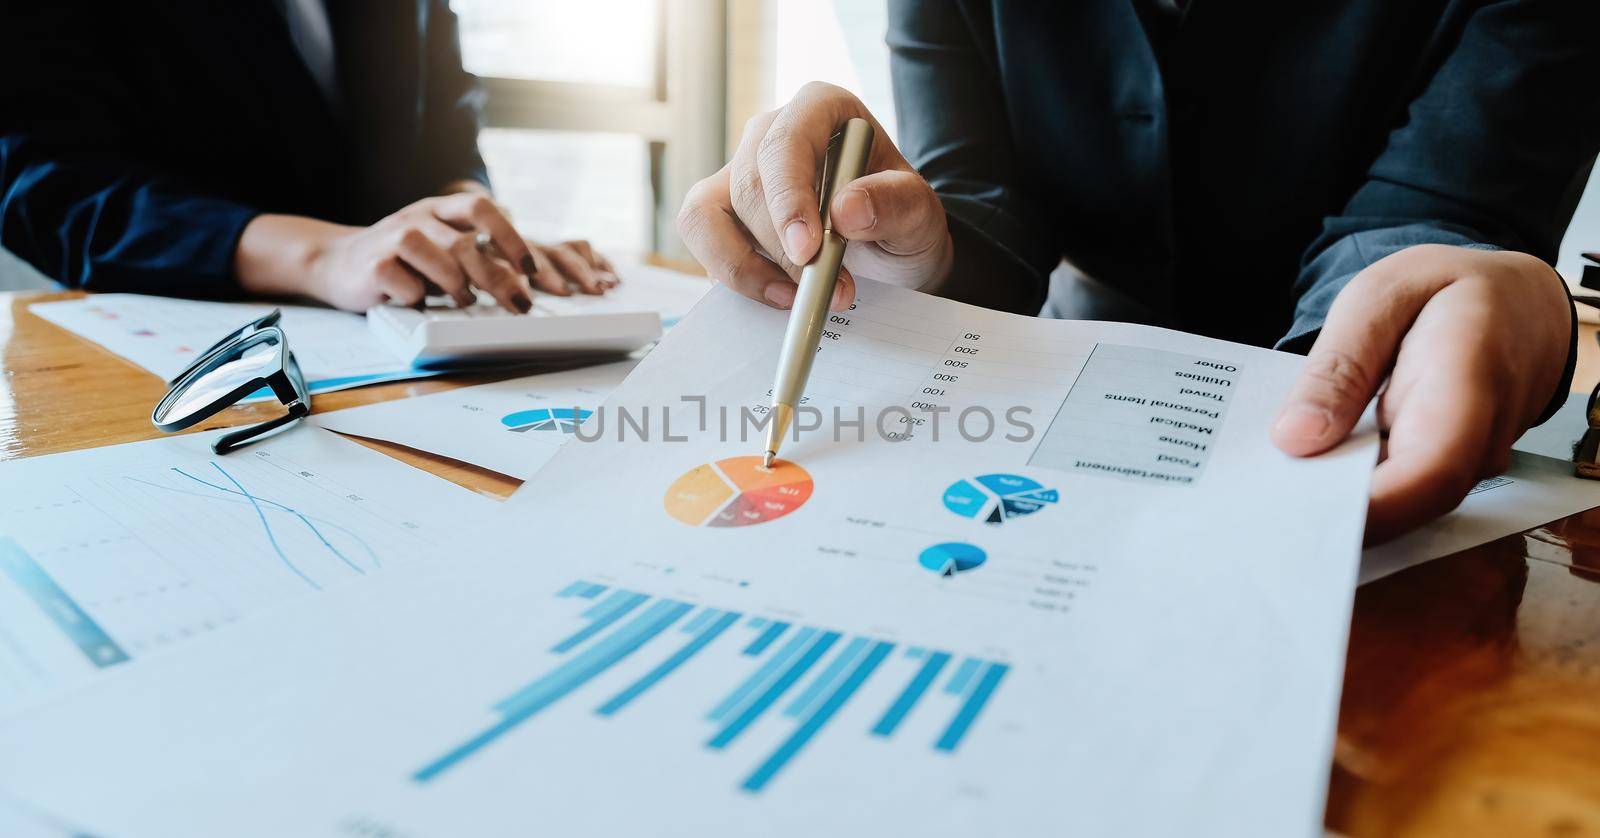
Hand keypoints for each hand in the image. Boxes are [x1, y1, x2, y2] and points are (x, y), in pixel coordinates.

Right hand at [236, 196, 618, 311]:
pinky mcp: (374, 264)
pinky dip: (421, 298)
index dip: (511, 238)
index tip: (532, 269)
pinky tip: (416, 300)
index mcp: (439, 209)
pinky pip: (410, 285)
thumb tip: (521, 280)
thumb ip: (471, 253)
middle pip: (467, 244)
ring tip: (462, 300)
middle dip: (499, 278)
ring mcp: (394, 237)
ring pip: (442, 262)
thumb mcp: (437, 246)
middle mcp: (418, 217)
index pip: (482, 210)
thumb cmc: (401, 260)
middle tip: (519, 304)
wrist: (336, 262)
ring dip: (459, 288)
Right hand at [677, 82, 952, 311]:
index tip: (809, 251)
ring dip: (744, 266)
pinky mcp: (722, 213)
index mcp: (820, 109)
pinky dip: (732, 275)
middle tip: (829, 291)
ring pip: (707, 213)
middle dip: (783, 251)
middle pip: (750, 186)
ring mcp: (739, 172)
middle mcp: (770, 133)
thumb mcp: (919, 212)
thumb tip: (845, 211)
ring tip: (795, 298)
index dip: (789, 198)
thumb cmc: (900, 216)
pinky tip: (777, 295)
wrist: (889, 247)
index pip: (785, 143)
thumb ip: (894, 204)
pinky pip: (703, 240)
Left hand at [1270, 244, 1572, 542]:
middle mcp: (1481, 438)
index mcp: (1469, 378)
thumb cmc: (1452, 292)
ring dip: (1335, 505)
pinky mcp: (1449, 472)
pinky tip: (1302, 478)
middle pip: (1409, 503)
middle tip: (1256, 515)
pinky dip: (1349, 489)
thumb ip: (1340, 365)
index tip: (1298, 515)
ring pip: (1402, 506)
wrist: (1524, 307)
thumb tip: (1295, 438)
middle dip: (1332, 515)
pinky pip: (1399, 492)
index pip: (1430, 469)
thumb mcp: (1382, 296)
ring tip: (1266, 498)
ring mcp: (1470, 463)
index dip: (1369, 509)